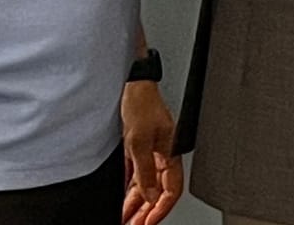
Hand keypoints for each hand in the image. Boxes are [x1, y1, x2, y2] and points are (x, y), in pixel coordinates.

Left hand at [120, 80, 182, 224]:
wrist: (132, 82)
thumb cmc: (142, 102)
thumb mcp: (139, 141)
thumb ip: (145, 171)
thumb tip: (150, 195)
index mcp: (171, 153)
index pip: (171, 189)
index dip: (161, 209)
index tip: (148, 223)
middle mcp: (162, 154)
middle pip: (157, 190)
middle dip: (146, 211)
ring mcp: (150, 150)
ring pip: (145, 184)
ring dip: (135, 202)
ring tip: (125, 217)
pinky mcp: (137, 146)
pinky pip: (135, 173)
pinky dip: (129, 188)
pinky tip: (122, 198)